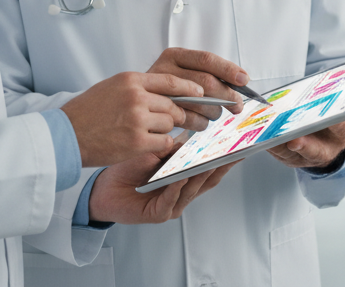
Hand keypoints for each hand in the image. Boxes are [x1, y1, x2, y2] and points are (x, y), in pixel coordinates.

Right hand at [61, 72, 198, 166]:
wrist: (66, 134)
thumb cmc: (88, 111)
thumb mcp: (112, 87)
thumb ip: (139, 87)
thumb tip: (169, 91)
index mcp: (131, 80)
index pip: (171, 80)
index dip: (190, 87)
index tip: (200, 93)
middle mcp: (136, 97)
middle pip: (173, 104)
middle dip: (180, 114)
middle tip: (186, 121)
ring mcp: (137, 120)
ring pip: (170, 123)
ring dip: (167, 130)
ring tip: (157, 134)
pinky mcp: (136, 142)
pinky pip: (164, 142)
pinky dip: (162, 145)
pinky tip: (153, 145)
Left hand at [87, 152, 237, 224]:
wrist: (104, 188)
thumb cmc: (129, 170)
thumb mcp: (157, 153)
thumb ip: (176, 147)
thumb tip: (197, 129)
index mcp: (185, 178)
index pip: (211, 167)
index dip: (226, 157)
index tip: (240, 144)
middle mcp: (182, 193)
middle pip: (208, 180)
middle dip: (222, 165)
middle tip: (234, 151)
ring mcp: (172, 205)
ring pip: (192, 189)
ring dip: (202, 174)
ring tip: (211, 160)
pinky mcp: (158, 214)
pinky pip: (171, 200)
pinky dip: (177, 188)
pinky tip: (181, 177)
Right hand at [148, 48, 247, 130]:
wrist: (130, 105)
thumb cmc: (165, 88)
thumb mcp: (180, 71)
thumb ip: (206, 72)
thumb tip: (241, 81)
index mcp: (173, 56)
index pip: (206, 59)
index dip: (227, 69)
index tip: (244, 80)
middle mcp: (163, 70)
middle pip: (206, 82)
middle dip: (227, 96)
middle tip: (236, 106)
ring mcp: (156, 93)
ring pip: (199, 103)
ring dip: (214, 112)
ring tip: (215, 114)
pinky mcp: (154, 115)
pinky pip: (188, 121)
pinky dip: (200, 124)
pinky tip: (200, 122)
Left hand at [267, 80, 344, 169]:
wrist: (329, 144)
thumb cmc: (338, 121)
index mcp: (343, 132)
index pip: (340, 128)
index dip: (335, 124)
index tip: (330, 119)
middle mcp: (326, 148)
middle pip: (315, 149)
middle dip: (305, 145)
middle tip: (293, 139)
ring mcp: (305, 156)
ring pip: (292, 154)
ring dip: (281, 145)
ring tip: (271, 136)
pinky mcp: (288, 158)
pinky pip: (276, 153)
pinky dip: (268, 145)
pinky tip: (259, 136)